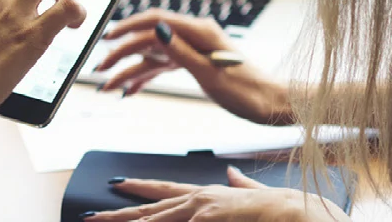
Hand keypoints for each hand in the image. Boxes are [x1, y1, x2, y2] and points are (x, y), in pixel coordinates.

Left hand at [83, 167, 348, 221]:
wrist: (301, 212)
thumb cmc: (282, 208)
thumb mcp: (253, 193)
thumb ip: (238, 185)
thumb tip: (229, 174)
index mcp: (207, 195)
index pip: (164, 191)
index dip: (139, 189)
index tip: (116, 184)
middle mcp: (200, 200)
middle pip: (151, 210)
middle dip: (120, 215)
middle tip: (90, 218)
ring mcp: (203, 210)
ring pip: (158, 220)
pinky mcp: (210, 218)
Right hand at [96, 10, 292, 124]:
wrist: (272, 104)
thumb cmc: (247, 92)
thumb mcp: (210, 74)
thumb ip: (181, 51)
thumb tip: (156, 28)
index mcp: (199, 31)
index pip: (155, 21)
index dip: (127, 28)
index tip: (106, 39)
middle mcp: (194, 35)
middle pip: (149, 39)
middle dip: (122, 55)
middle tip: (100, 70)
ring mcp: (194, 49)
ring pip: (153, 56)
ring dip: (130, 70)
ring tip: (107, 86)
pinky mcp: (195, 63)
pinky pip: (164, 66)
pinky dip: (146, 77)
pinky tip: (128, 89)